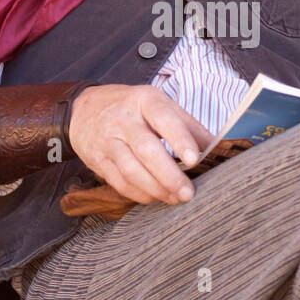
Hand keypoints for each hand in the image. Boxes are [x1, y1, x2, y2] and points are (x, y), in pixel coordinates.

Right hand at [68, 84, 212, 205]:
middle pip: (147, 150)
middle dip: (169, 176)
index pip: (164, 119)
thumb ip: (188, 126)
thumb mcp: (159, 105)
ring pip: (132, 171)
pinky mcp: (98, 160)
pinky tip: (155, 197)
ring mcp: (108, 141)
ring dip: (156, 189)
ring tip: (175, 198)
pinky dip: (140, 194)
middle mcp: (124, 119)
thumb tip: (217, 148)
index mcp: (145, 100)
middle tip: (188, 193)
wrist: (83, 109)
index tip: (194, 160)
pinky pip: (120, 182)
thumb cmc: (132, 108)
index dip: (180, 140)